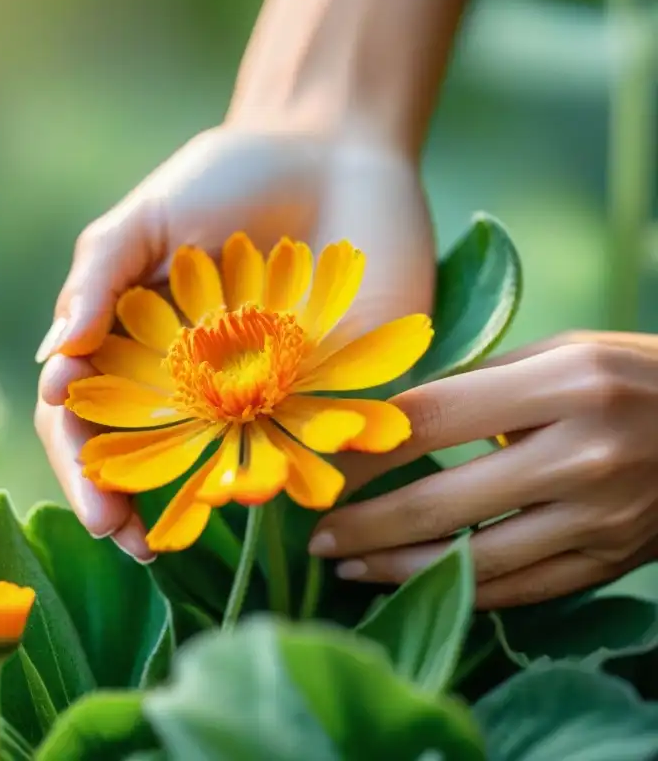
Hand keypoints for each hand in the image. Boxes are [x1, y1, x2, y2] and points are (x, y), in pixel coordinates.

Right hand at [35, 126, 435, 560]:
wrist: (333, 151)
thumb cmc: (226, 179)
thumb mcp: (148, 216)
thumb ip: (98, 278)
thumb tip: (53, 364)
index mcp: (135, 353)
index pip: (90, 424)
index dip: (83, 469)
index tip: (94, 502)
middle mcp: (191, 389)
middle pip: (145, 464)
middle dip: (133, 508)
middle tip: (135, 543)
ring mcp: (259, 399)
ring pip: (225, 469)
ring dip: (208, 505)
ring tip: (199, 530)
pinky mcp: (330, 393)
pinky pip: (309, 446)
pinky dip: (296, 473)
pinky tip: (284, 491)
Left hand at [309, 331, 657, 607]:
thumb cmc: (636, 377)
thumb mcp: (565, 353)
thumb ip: (480, 382)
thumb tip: (391, 415)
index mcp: (567, 385)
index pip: (433, 421)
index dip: (367, 450)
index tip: (323, 466)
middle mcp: (584, 455)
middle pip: (441, 502)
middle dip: (364, 524)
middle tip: (316, 534)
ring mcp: (601, 519)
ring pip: (473, 560)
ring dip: (397, 569)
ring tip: (347, 566)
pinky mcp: (609, 563)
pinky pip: (517, 588)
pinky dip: (455, 589)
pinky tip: (411, 583)